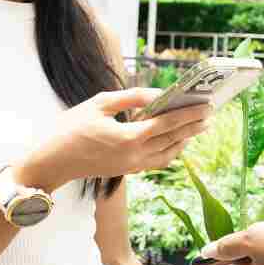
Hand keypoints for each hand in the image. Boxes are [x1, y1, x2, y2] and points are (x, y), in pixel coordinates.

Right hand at [17, 88, 211, 190]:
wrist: (52, 162)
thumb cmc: (70, 128)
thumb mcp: (100, 104)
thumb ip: (131, 97)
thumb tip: (158, 94)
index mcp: (128, 137)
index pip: (167, 123)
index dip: (189, 113)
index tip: (207, 104)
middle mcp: (135, 155)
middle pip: (173, 139)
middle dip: (193, 125)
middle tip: (211, 112)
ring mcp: (132, 166)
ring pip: (169, 153)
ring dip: (185, 139)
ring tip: (199, 126)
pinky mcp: (128, 170)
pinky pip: (158, 161)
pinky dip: (171, 150)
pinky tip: (177, 140)